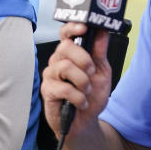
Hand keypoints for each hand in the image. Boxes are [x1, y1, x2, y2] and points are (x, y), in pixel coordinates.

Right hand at [41, 22, 112, 139]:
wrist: (86, 122)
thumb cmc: (91, 96)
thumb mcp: (101, 72)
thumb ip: (100, 52)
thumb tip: (102, 32)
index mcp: (70, 54)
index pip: (65, 34)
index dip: (72, 27)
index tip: (84, 28)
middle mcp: (58, 61)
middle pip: (65, 47)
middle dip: (84, 59)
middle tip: (91, 71)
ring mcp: (51, 75)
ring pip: (65, 67)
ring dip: (83, 81)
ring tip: (86, 90)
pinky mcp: (48, 91)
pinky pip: (63, 88)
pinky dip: (78, 97)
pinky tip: (81, 102)